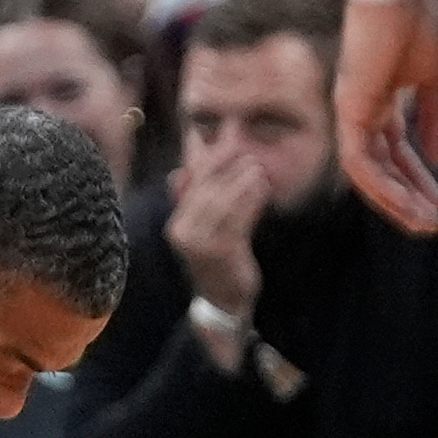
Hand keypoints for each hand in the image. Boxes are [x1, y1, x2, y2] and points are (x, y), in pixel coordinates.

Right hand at [165, 157, 267, 322]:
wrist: (222, 300)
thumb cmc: (215, 260)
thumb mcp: (201, 230)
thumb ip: (192, 202)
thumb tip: (175, 174)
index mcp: (177, 225)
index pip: (191, 184)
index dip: (205, 158)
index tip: (222, 138)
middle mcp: (184, 234)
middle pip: (206, 190)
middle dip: (225, 165)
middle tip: (245, 147)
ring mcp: (201, 244)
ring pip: (222, 202)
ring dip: (242, 181)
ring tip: (257, 168)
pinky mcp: (222, 252)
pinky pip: (238, 220)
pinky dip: (251, 202)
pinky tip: (262, 190)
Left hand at [334, 0, 437, 236]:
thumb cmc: (416, 24)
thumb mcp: (435, 80)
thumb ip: (436, 118)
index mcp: (380, 104)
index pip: (396, 153)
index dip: (418, 178)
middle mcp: (361, 114)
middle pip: (381, 171)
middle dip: (406, 200)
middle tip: (430, 226)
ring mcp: (352, 116)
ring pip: (369, 175)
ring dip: (396, 202)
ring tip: (424, 223)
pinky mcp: (348, 114)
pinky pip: (360, 163)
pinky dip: (381, 185)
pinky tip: (404, 202)